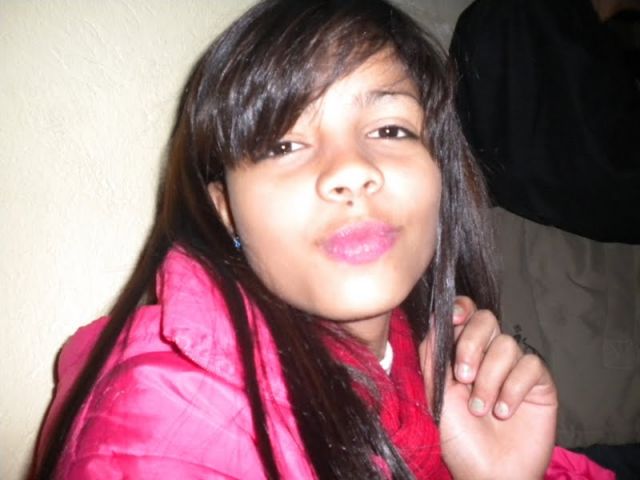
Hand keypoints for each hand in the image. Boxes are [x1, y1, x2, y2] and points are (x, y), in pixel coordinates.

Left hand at [420, 297, 557, 479]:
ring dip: (490, 378)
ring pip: (507, 345)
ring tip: (482, 409)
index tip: (454, 319)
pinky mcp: (540, 383)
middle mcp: (488, 355)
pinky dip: (514, 388)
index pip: (465, 313)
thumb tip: (434, 318)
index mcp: (461, 352)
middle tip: (463, 377)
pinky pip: (531, 366)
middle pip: (487, 320)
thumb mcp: (436, 394)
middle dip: (472, 344)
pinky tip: (505, 411)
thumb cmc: (458, 437)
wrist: (488, 473)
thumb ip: (433, 356)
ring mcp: (514, 368)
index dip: (461, 309)